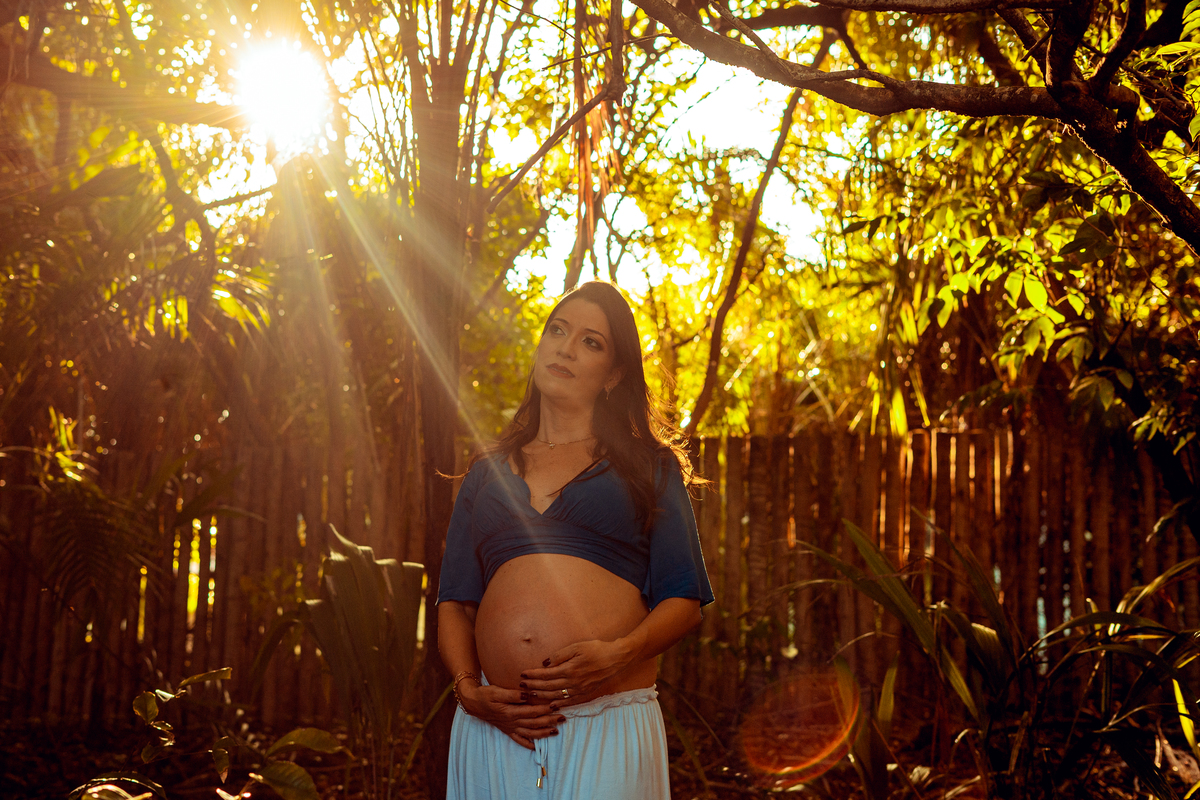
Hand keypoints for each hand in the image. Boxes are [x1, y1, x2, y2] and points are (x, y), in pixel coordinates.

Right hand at [458, 682, 564, 749]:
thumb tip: (527, 695)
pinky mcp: (507, 730)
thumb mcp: (497, 691)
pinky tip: (536, 747)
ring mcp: (510, 728)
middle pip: (534, 723)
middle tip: (562, 718)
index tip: (556, 705)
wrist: (473, 703)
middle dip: (549, 721)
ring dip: (543, 733)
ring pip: (529, 733)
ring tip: (556, 731)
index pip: (532, 711)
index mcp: (511, 712)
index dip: (544, 709)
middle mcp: (512, 722)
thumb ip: (512, 694)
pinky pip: (519, 740)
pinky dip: (528, 744)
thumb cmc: (486, 695)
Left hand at [518, 639, 634, 707]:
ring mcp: (579, 689)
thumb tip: (545, 663)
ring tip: (531, 695)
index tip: (523, 674)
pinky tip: (551, 705)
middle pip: (548, 686)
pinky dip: (559, 704)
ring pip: (556, 696)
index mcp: (569, 669)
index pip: (546, 674)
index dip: (533, 675)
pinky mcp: (586, 693)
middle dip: (533, 686)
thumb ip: (560, 656)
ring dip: (542, 696)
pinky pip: (569, 701)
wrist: (615, 658)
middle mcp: (573, 682)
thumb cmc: (596, 649)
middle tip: (522, 686)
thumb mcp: (577, 647)